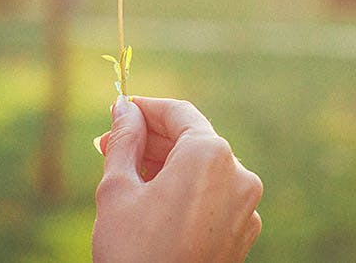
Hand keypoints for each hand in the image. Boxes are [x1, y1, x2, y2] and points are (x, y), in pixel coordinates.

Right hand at [92, 96, 262, 261]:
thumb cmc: (133, 252)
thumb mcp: (118, 187)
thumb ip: (124, 138)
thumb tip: (123, 107)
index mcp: (211, 154)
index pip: (178, 113)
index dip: (145, 109)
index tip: (118, 112)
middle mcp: (238, 175)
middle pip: (191, 140)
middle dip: (149, 140)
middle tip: (110, 145)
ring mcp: (245, 208)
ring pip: (201, 169)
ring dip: (164, 165)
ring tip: (125, 171)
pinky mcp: (242, 234)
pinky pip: (212, 196)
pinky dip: (184, 190)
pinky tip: (151, 199)